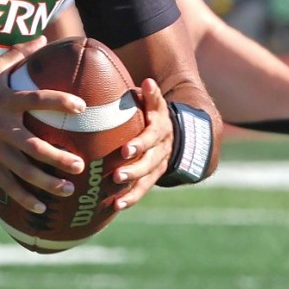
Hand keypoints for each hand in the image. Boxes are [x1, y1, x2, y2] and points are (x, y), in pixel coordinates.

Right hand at [0, 38, 87, 214]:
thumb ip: (18, 56)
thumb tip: (43, 38)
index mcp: (5, 101)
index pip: (36, 100)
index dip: (59, 102)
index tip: (81, 106)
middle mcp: (1, 126)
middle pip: (33, 146)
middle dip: (58, 157)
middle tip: (81, 165)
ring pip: (23, 170)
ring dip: (46, 182)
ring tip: (68, 189)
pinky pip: (6, 184)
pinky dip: (23, 198)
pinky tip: (41, 208)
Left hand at [109, 78, 171, 209]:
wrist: (172, 131)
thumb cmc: (150, 111)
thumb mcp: (153, 101)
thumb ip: (149, 95)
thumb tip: (147, 82)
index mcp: (160, 127)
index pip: (152, 135)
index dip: (140, 143)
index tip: (125, 150)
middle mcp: (162, 147)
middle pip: (150, 160)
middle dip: (134, 169)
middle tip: (117, 175)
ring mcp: (159, 163)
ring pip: (148, 178)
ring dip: (132, 188)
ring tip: (116, 197)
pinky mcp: (154, 176)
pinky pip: (144, 189)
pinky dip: (131, 198)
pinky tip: (116, 206)